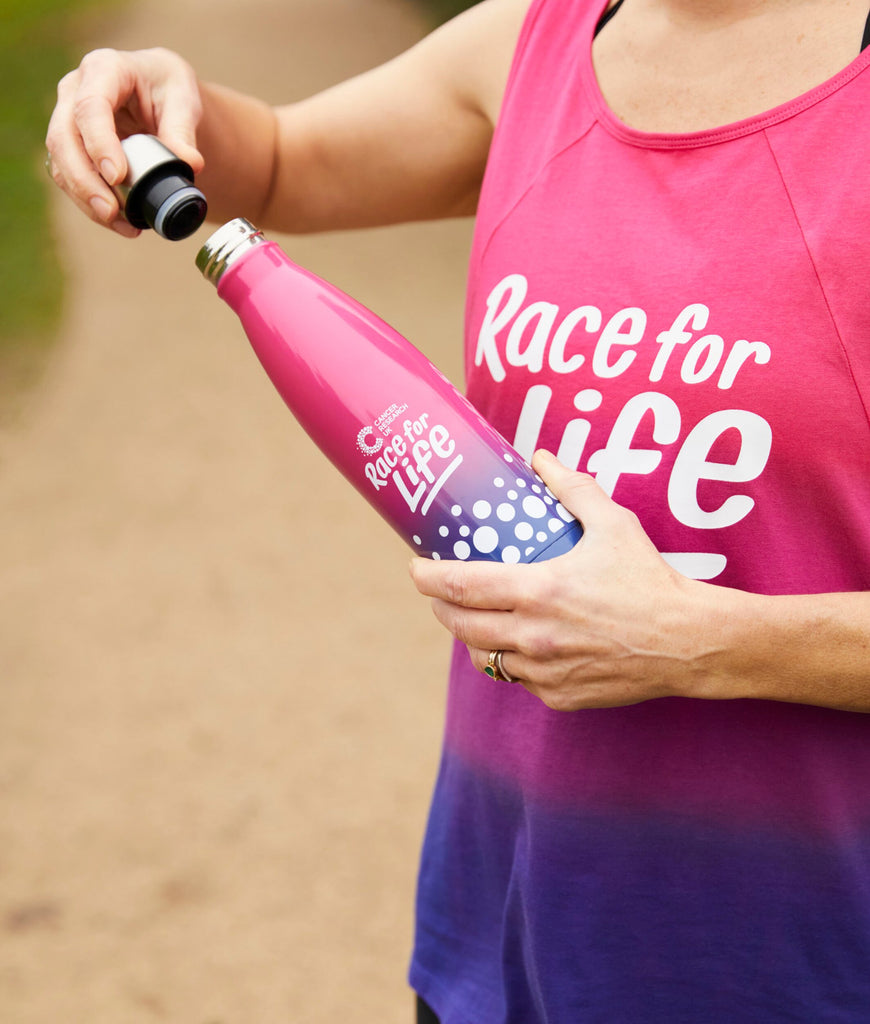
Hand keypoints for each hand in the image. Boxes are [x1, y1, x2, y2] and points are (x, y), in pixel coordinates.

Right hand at [45, 47, 203, 235]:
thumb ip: (184, 130)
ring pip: (61, 162)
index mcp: (104, 69)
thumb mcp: (184, 99)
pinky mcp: (72, 147)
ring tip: (121, 225)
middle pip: (64, 137)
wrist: (161, 95)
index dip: (100, 143)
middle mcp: (76, 90)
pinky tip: (118, 223)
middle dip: (85, 180)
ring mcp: (68, 119)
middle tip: (112, 211)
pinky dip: (90, 204)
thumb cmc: (170, 90)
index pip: (91, 107)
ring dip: (86, 199)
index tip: (117, 175)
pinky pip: (70, 178)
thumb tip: (191, 164)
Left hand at [410, 450, 730, 710]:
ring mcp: (544, 670)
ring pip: (484, 658)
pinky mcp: (560, 695)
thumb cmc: (649, 580)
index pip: (460, 586)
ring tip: (478, 618)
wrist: (687, 642)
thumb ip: (572, 489)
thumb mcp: (613, 524)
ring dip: (473, 637)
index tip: (417, 568)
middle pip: (460, 625)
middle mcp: (534, 635)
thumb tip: (541, 459)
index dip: (427, 577)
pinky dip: (512, 662)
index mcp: (539, 590)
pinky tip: (520, 645)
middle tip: (440, 592)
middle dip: (441, 606)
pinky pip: (518, 680)